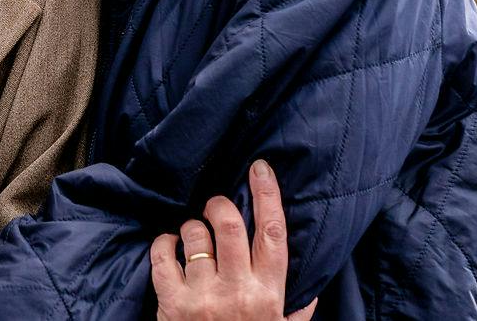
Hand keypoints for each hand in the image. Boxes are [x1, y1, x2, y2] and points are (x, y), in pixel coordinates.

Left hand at [149, 160, 315, 320]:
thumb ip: (298, 311)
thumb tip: (314, 289)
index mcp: (269, 295)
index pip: (272, 233)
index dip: (268, 194)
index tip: (260, 168)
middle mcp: (237, 291)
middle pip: (229, 223)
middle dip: (219, 203)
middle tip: (215, 203)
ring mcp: (202, 296)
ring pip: (194, 234)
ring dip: (191, 226)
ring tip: (193, 234)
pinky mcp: (171, 303)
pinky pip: (162, 255)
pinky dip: (163, 242)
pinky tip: (169, 245)